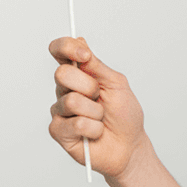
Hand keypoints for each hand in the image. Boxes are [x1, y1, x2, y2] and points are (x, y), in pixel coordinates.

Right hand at [47, 36, 147, 179]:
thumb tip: (80, 41)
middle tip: (101, 98)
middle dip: (90, 87)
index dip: (66, 47)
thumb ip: (97, 65)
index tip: (84, 54)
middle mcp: (65, 89)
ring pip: (71, 101)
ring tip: (101, 119)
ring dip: (95, 112)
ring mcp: (60, 110)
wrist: (129, 146)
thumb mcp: (117, 84)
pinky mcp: (58, 131)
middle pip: (62, 74)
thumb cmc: (124, 116)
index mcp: (79, 74)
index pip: (60, 51)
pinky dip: (93, 129)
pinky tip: (95, 133)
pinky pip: (74, 123)